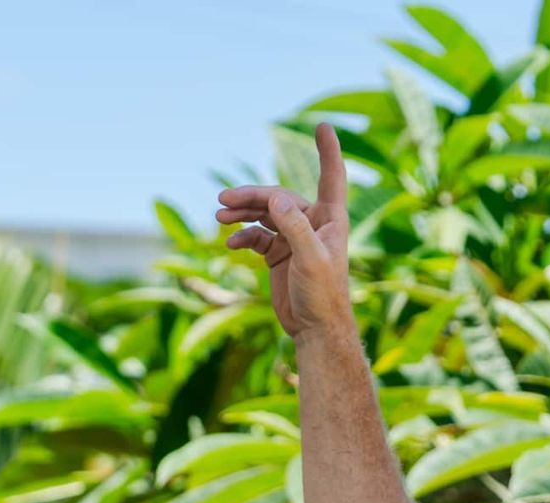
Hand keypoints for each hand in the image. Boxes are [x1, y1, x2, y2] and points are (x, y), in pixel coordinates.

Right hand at [216, 123, 351, 339]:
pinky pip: (257, 236)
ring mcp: (294, 238)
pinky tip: (230, 242)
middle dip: (251, 197)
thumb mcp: (310, 260)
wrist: (315, 330)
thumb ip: (295, 227)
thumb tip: (276, 198)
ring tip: (219, 216)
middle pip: (279, 198)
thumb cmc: (323, 296)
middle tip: (222, 201)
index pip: (331, 177)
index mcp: (330, 220)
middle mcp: (313, 224)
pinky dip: (243, 235)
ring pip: (264, 214)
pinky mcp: (279, 255)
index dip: (328, 151)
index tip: (323, 126)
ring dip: (242, 213)